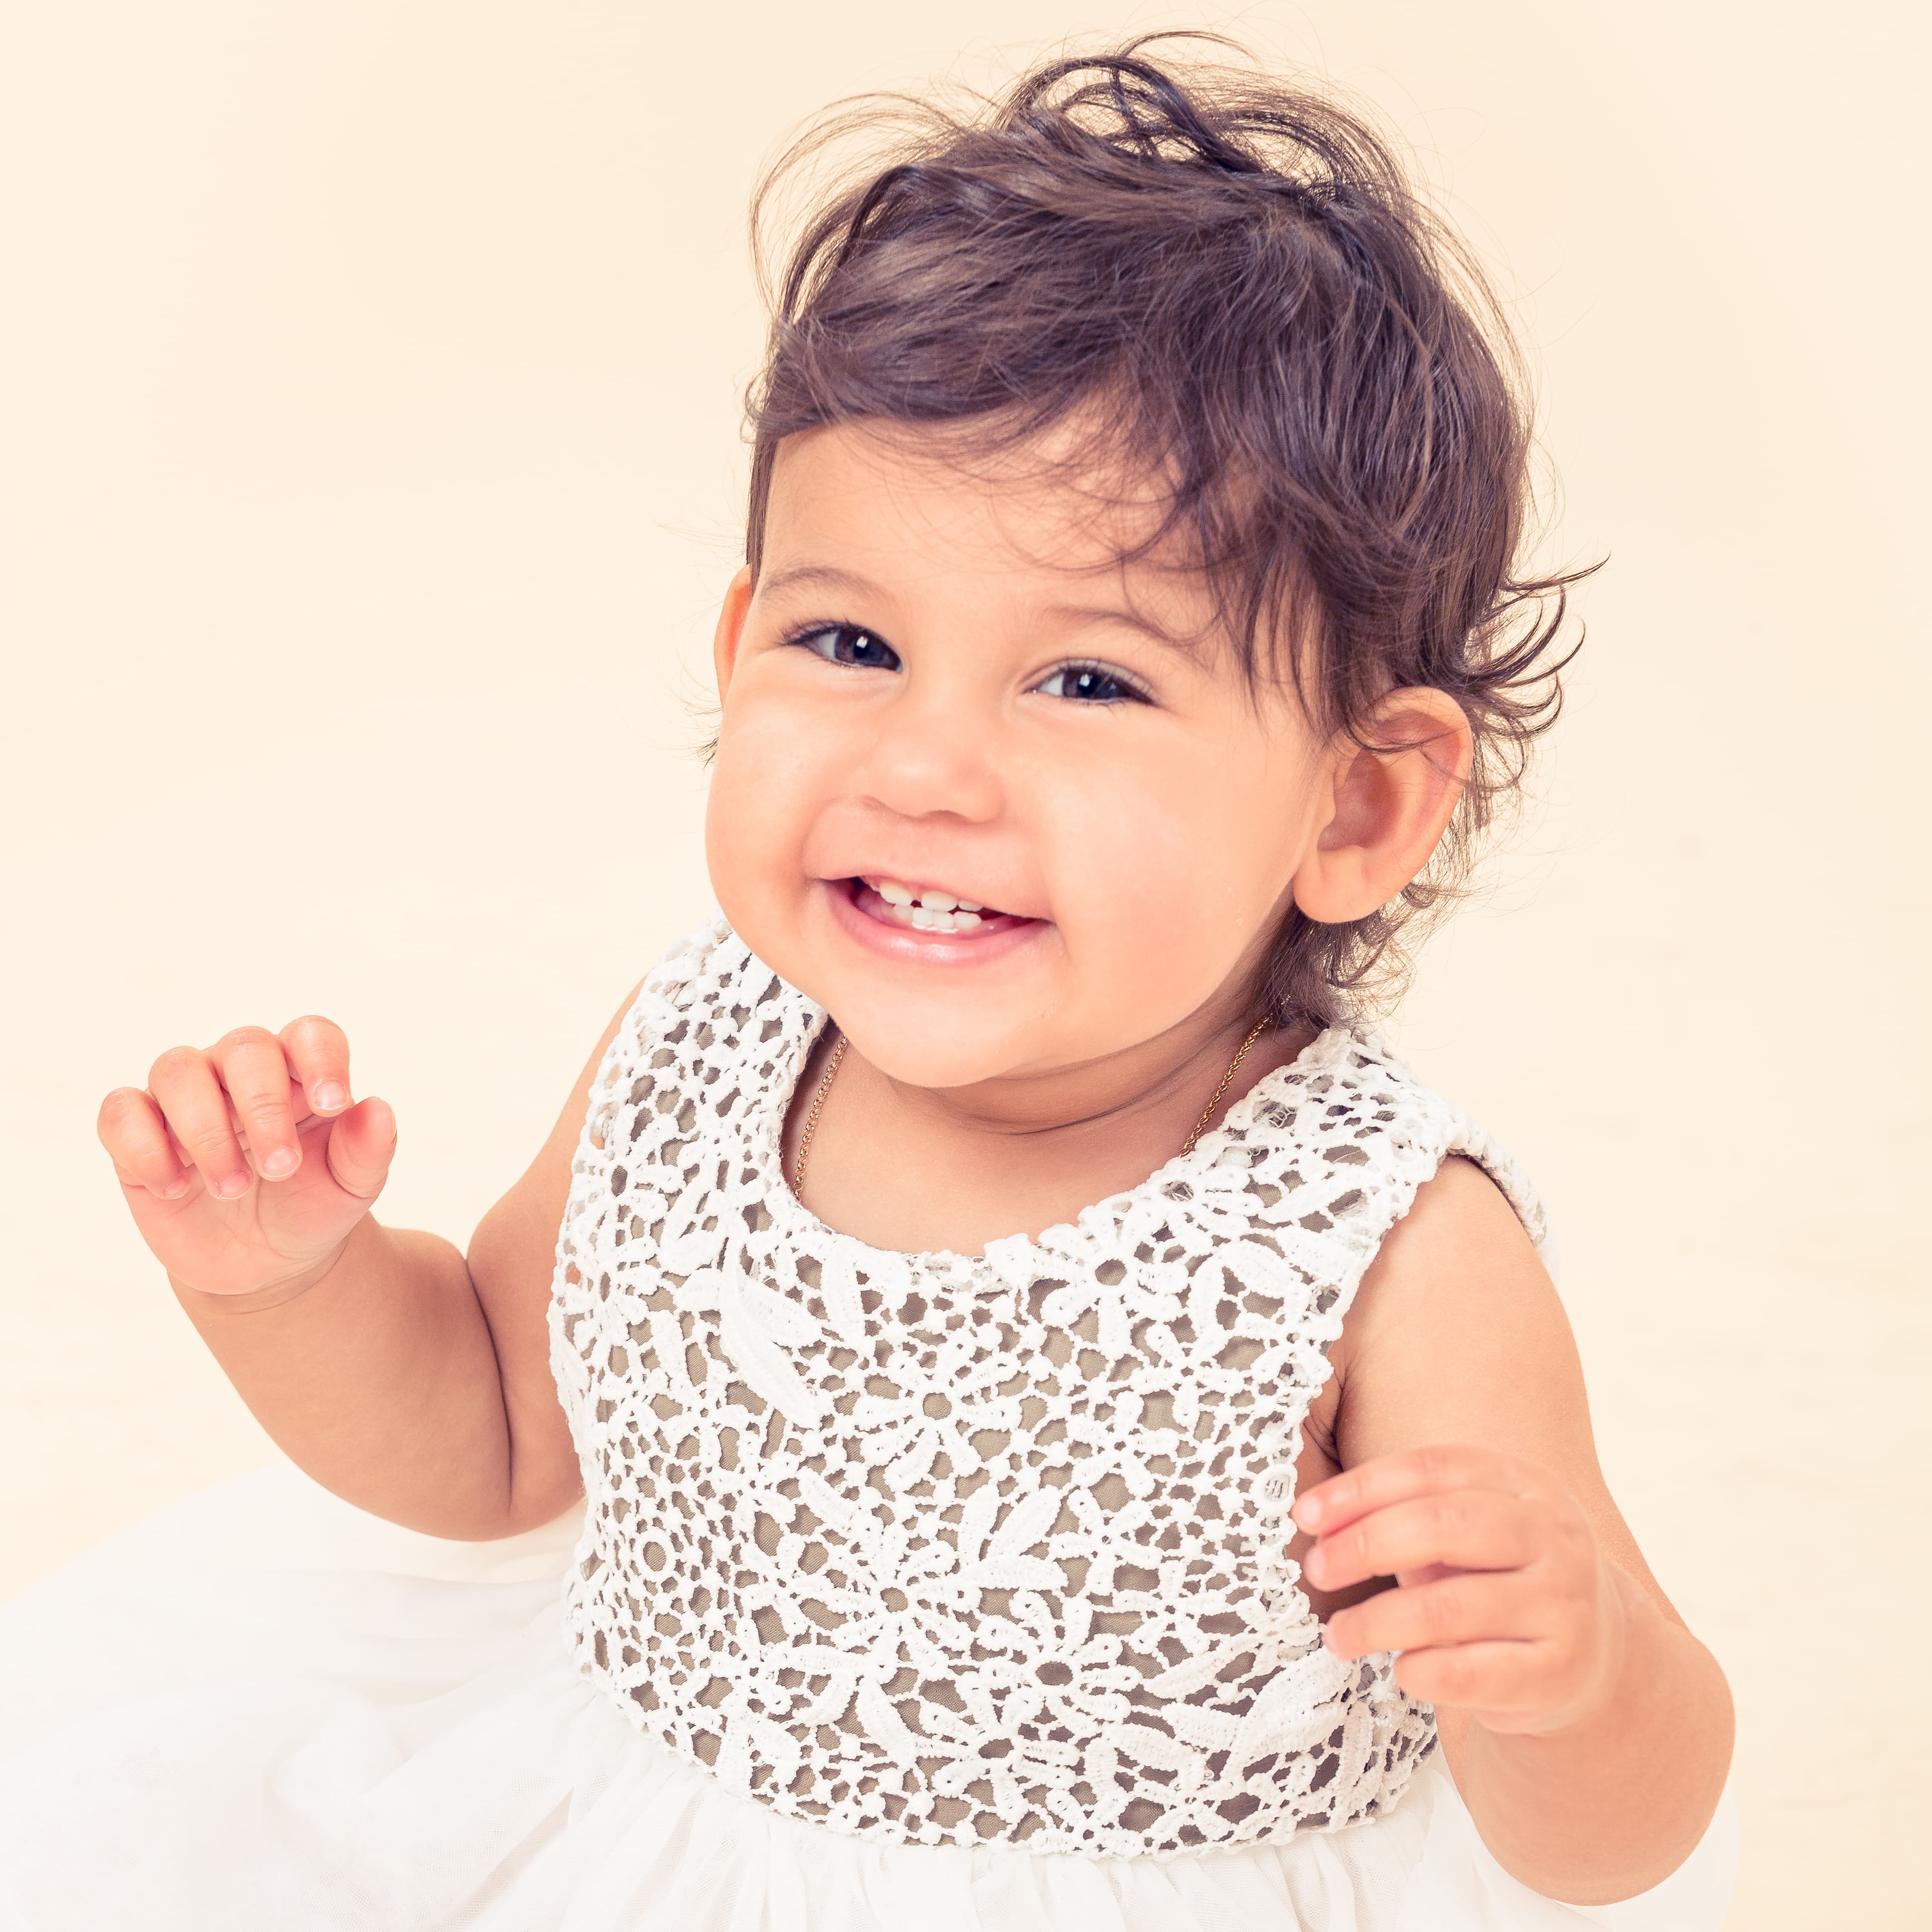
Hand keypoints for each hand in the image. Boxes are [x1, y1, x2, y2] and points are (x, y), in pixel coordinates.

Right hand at [98, 1018, 395, 1299]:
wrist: (268, 1265)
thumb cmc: (313, 1208)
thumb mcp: (353, 1187)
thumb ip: (368, 1149)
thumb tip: (377, 1108)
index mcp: (300, 1074)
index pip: (310, 1034)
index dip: (321, 1059)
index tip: (332, 1105)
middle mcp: (240, 1074)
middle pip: (244, 1047)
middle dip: (262, 1106)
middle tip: (281, 1169)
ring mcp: (185, 1100)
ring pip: (177, 1070)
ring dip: (206, 1130)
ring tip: (233, 1188)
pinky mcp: (138, 1135)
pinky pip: (120, 1112)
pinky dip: (143, 1147)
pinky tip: (175, 1188)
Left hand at [1292, 1445, 1626, 1736]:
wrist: (1587, 1659)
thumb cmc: (1495, 1580)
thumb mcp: (1462, 1534)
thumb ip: (1401, 1517)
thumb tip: (1315, 1520)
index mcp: (1524, 1484)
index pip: (1432, 1468)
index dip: (1362, 1488)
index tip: (1305, 1514)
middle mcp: (1554, 1536)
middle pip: (1444, 1524)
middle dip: (1366, 1545)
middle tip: (1316, 1570)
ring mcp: (1565, 1605)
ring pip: (1450, 1607)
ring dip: (1376, 1622)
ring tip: (1337, 1636)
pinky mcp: (1560, 1673)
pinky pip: (1472, 1673)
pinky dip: (1420, 1671)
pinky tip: (1401, 1671)